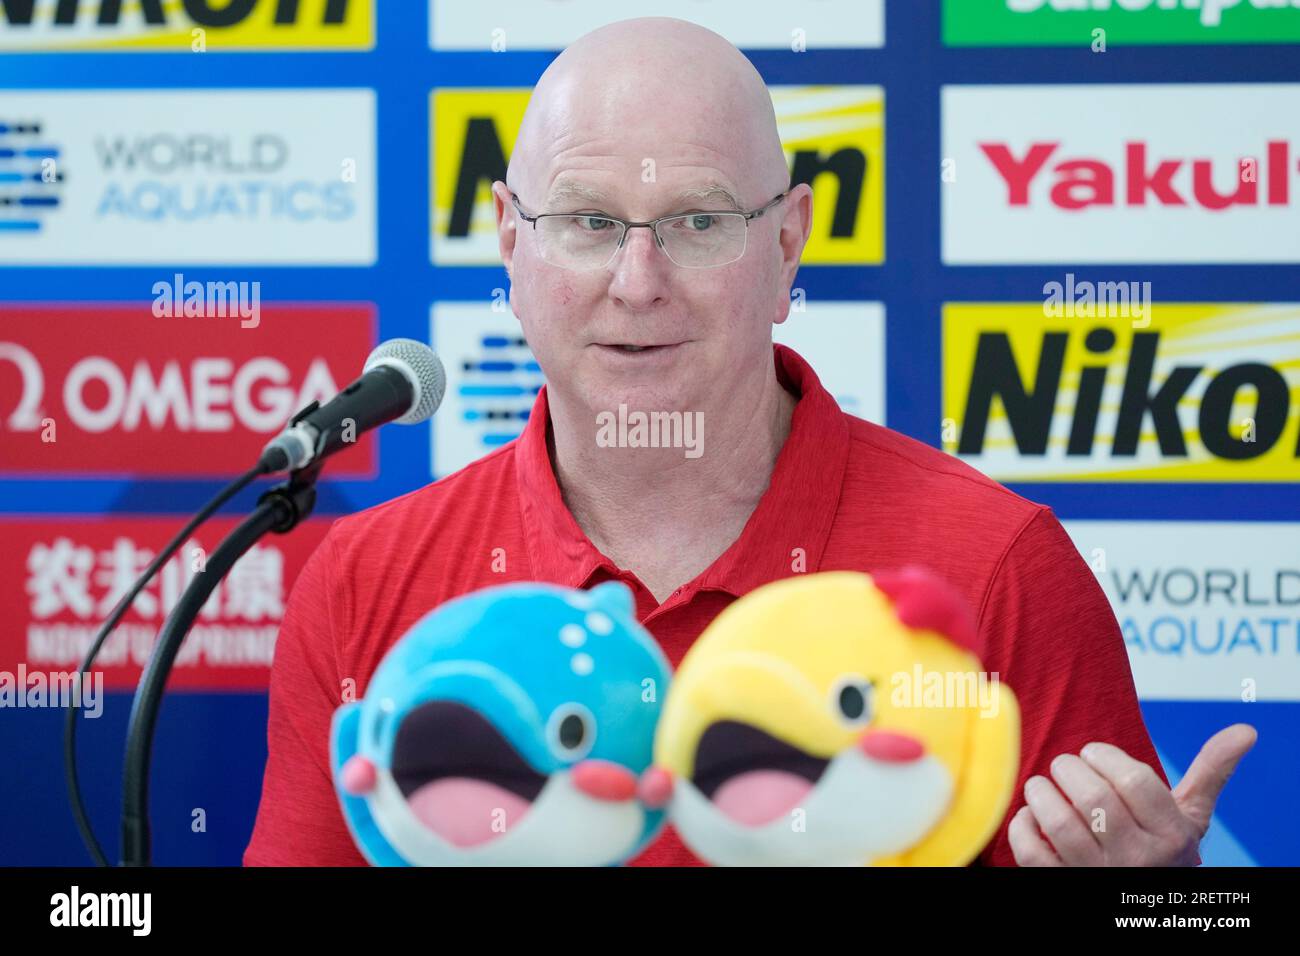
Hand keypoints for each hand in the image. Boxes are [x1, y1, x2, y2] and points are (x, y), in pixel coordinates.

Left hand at [1008, 723, 1256, 866]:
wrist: (1145, 906)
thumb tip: (1245, 730)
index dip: (1105, 756)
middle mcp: (1138, 859)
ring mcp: (1098, 875)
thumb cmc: (1162, 848)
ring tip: (1042, 785)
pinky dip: (1021, 827)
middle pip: (1094, 800)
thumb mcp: (1190, 817)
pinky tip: (1030, 816)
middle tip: (1064, 765)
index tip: (1092, 753)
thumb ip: (1209, 773)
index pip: (1135, 783)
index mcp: (1170, 836)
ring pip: (1060, 823)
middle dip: (1069, 769)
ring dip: (1040, 794)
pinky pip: (1031, 852)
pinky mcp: (1062, 885)